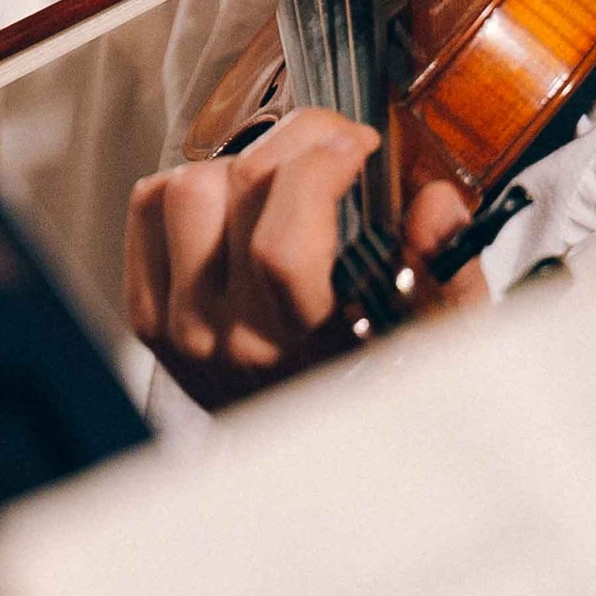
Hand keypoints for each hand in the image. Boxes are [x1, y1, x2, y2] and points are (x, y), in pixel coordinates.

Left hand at [125, 109, 489, 410]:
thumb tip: (433, 205)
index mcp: (304, 349)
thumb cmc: (374, 378)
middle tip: (330, 143)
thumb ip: (447, 268)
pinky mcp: (148, 311)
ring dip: (235, 169)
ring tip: (279, 187)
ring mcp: (180, 327)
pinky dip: (188, 184)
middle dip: (294, 140)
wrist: (303, 456)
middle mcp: (231, 341)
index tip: (357, 146)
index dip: (319, 168)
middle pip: (238, 191)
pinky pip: (148, 205)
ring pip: (185, 189)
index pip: (283, 247)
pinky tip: (233, 206)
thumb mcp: (438, 337)